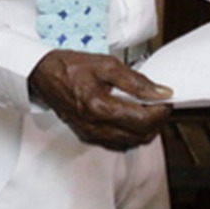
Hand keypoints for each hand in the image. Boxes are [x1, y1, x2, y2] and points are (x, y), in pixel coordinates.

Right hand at [28, 50, 171, 150]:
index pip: (143, 120)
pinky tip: (130, 117)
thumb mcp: (106, 64)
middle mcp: (95, 127)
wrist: (43, 75)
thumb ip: (136, 80)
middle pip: (140, 136)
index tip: (166, 98)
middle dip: (156, 121)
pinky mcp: (88, 137)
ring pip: (131, 143)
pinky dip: (130, 133)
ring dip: (145, 129)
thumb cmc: (69, 67)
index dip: (161, 111)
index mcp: (99, 107)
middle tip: (159, 102)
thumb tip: (161, 92)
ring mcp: (91, 135)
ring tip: (146, 108)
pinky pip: (118, 144)